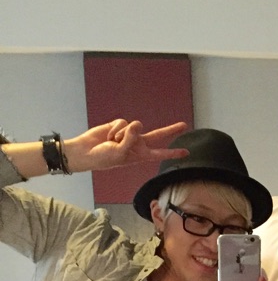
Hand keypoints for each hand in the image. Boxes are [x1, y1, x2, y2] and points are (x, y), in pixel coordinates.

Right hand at [65, 119, 188, 171]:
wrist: (87, 151)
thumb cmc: (104, 157)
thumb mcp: (120, 152)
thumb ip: (130, 139)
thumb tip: (137, 124)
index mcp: (141, 155)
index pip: (160, 153)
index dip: (173, 152)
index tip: (186, 152)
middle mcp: (138, 143)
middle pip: (158, 135)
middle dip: (171, 130)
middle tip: (184, 125)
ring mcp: (129, 134)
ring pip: (134, 126)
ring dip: (121, 134)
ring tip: (112, 142)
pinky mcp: (120, 126)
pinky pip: (122, 123)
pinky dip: (114, 129)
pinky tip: (107, 136)